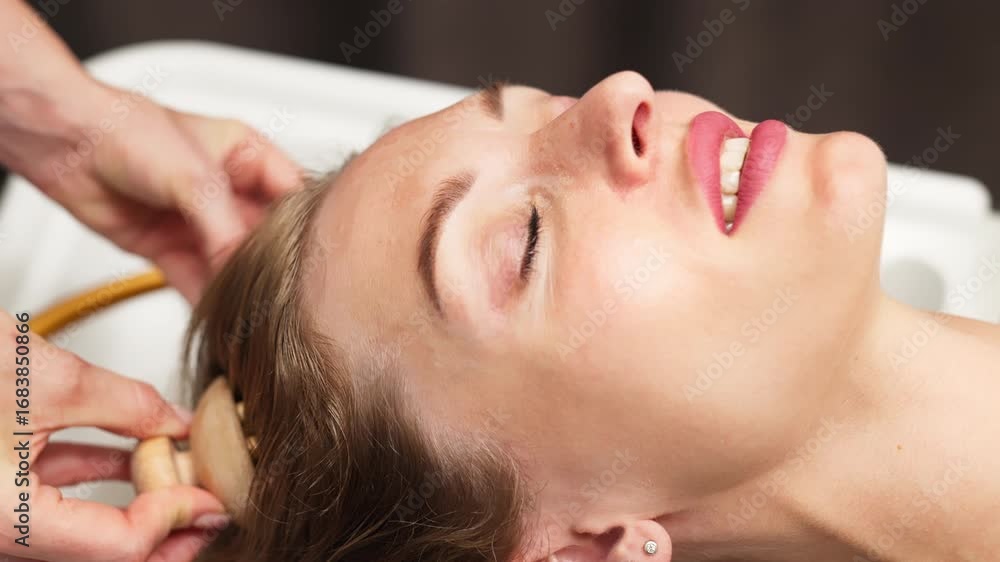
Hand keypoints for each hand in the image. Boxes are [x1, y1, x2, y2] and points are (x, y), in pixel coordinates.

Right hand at [0, 311, 228, 560]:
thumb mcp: (44, 379)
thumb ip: (125, 404)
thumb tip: (176, 420)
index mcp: (3, 524)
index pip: (118, 546)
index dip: (175, 517)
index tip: (210, 491)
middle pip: (103, 552)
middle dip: (164, 528)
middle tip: (209, 504)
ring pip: (85, 527)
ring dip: (140, 502)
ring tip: (186, 475)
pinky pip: (58, 497)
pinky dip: (103, 478)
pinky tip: (140, 456)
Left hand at [17, 80, 302, 301]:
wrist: (66, 143)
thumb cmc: (126, 130)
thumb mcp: (194, 177)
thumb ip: (225, 228)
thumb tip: (244, 270)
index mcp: (248, 158)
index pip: (294, 199)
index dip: (305, 229)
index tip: (311, 259)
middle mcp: (228, 191)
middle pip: (264, 238)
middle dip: (272, 266)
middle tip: (283, 295)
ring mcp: (199, 221)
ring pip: (231, 263)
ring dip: (240, 288)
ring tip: (253, 312)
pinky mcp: (171, 247)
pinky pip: (197, 279)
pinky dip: (207, 301)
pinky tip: (220, 318)